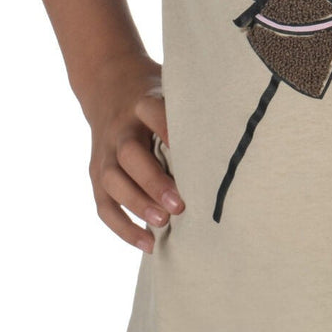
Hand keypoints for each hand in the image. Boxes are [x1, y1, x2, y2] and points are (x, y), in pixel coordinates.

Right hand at [79, 53, 184, 253]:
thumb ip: (191, 113)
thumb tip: (236, 141)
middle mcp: (119, 129)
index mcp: (142, 103)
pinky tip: (148, 244)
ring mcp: (104, 153)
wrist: (108, 87)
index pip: (153, 113)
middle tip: (179, 204)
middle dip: (153, 181)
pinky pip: (104, 205)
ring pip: (112, 181)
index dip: (169, 130)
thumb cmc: (154, 100)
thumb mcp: (170, 92)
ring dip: (137, 204)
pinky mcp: (96, 174)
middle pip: (129, 153)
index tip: (195, 153)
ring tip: (163, 223)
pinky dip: (123, 227)